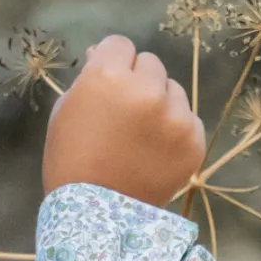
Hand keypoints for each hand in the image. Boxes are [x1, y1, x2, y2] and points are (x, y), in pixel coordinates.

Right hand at [44, 35, 205, 210]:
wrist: (98, 216)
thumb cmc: (71, 161)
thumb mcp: (66, 111)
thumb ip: (88, 78)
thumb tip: (103, 54)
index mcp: (108, 76)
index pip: (120, 44)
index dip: (112, 63)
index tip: (108, 84)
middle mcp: (147, 90)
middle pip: (151, 64)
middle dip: (138, 81)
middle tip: (125, 113)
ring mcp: (175, 116)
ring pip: (173, 90)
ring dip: (160, 104)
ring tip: (142, 136)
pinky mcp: (194, 140)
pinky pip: (188, 119)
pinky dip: (175, 131)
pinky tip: (156, 151)